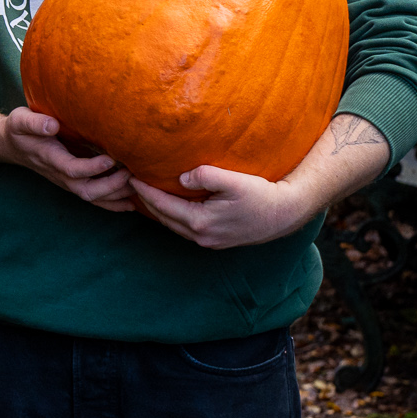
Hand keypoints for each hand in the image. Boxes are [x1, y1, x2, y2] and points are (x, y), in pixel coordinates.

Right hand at [0, 105, 136, 212]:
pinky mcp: (73, 182)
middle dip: (111, 186)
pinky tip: (132, 203)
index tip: (111, 159)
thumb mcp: (20, 120)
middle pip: (86, 191)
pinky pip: (94, 199)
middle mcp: (60, 175)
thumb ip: (34, 123)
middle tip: (131, 174)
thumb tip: (52, 125)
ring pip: (92, 197)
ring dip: (116, 196)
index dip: (92, 169)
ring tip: (138, 188)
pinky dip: (113, 204)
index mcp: (49, 159)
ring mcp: (66, 182)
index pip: (72, 170)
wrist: (13, 145)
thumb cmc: (19, 129)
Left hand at [129, 168, 318, 248]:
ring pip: (174, 225)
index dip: (144, 191)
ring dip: (158, 210)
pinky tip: (170, 205)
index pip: (163, 205)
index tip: (130, 177)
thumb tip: (180, 178)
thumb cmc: (261, 195)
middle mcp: (202, 236)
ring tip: (144, 194)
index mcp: (201, 222)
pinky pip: (185, 228)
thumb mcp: (233, 180)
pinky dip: (173, 216)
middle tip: (130, 184)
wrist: (286, 214)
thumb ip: (204, 176)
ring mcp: (209, 241)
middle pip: (164, 218)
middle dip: (145, 201)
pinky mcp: (217, 240)